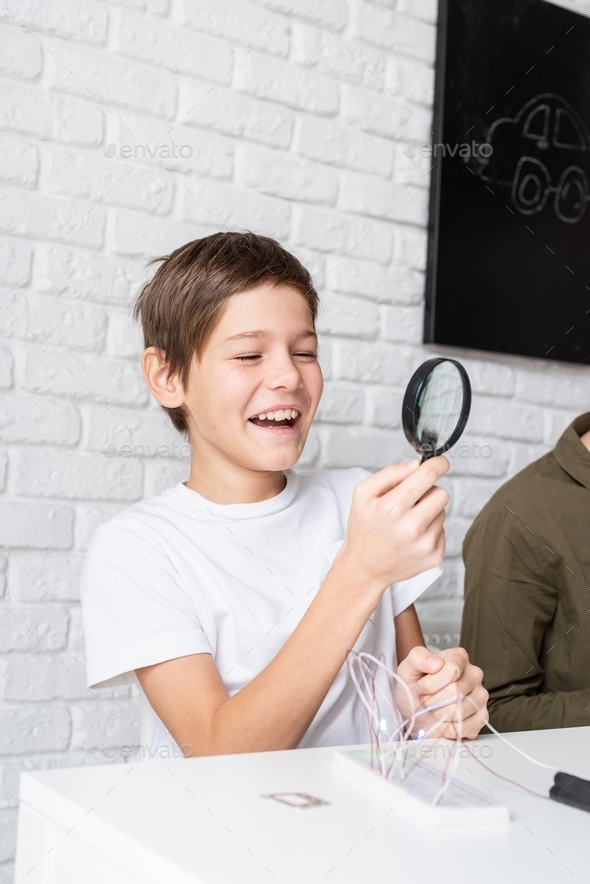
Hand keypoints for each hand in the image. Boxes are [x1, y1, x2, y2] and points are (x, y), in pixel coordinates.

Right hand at [335, 456, 449, 592]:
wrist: (364, 568)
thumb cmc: (363, 528)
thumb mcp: (363, 494)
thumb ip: (389, 474)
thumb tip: (417, 465)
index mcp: (393, 507)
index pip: (428, 476)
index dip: (438, 465)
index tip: (440, 463)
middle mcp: (412, 526)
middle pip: (442, 493)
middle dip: (428, 492)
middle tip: (412, 501)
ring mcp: (426, 544)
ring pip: (443, 512)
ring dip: (428, 512)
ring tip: (407, 523)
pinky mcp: (435, 556)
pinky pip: (443, 530)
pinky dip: (430, 530)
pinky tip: (412, 537)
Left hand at [396, 646, 488, 739]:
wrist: (415, 713)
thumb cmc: (414, 690)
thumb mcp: (407, 669)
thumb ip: (418, 658)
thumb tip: (436, 662)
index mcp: (458, 657)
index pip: (451, 670)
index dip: (430, 683)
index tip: (422, 686)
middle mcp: (474, 674)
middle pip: (456, 692)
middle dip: (433, 701)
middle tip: (427, 699)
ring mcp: (480, 696)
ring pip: (459, 712)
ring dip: (439, 715)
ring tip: (436, 709)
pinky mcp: (482, 718)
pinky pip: (465, 728)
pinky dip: (448, 729)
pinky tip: (445, 721)